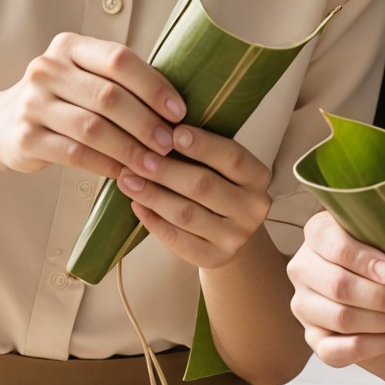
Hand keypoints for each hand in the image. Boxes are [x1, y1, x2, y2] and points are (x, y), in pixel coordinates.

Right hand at [0, 33, 185, 178]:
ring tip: (155, 164)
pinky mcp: (25, 138)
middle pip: (108, 96)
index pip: (118, 59)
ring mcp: (31, 103)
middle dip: (146, 122)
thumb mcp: (84, 78)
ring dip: (130, 148)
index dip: (153, 86)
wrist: (0, 124)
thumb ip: (121, 81)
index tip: (179, 111)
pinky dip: (105, 165)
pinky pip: (75, 154)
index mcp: (69, 46)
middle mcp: (46, 70)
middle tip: (171, 143)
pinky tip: (126, 174)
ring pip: (93, 127)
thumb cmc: (63, 100)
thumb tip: (180, 105)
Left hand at [116, 125, 274, 269]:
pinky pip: (178, 240)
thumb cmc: (218, 186)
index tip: (174, 133)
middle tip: (138, 157)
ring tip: (127, 179)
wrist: (230, 233)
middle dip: (166, 170)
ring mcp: (235, 237)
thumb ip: (201, 149)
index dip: (203, 145)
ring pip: (186, 214)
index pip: (233, 157)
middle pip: (204, 186)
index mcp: (258, 177)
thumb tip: (160, 126)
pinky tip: (136, 205)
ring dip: (152, 194)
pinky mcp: (215, 258)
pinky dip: (153, 221)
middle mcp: (253, 208)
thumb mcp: (220, 165)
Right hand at [286, 211, 384, 366]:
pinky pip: (337, 351)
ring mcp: (304, 305)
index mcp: (317, 234)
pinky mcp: (312, 337)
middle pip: (340, 287)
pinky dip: (375, 347)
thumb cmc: (381, 251)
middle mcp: (302, 269)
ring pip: (342, 319)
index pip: (336, 247)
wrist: (369, 281)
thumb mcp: (381, 234)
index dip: (363, 261)